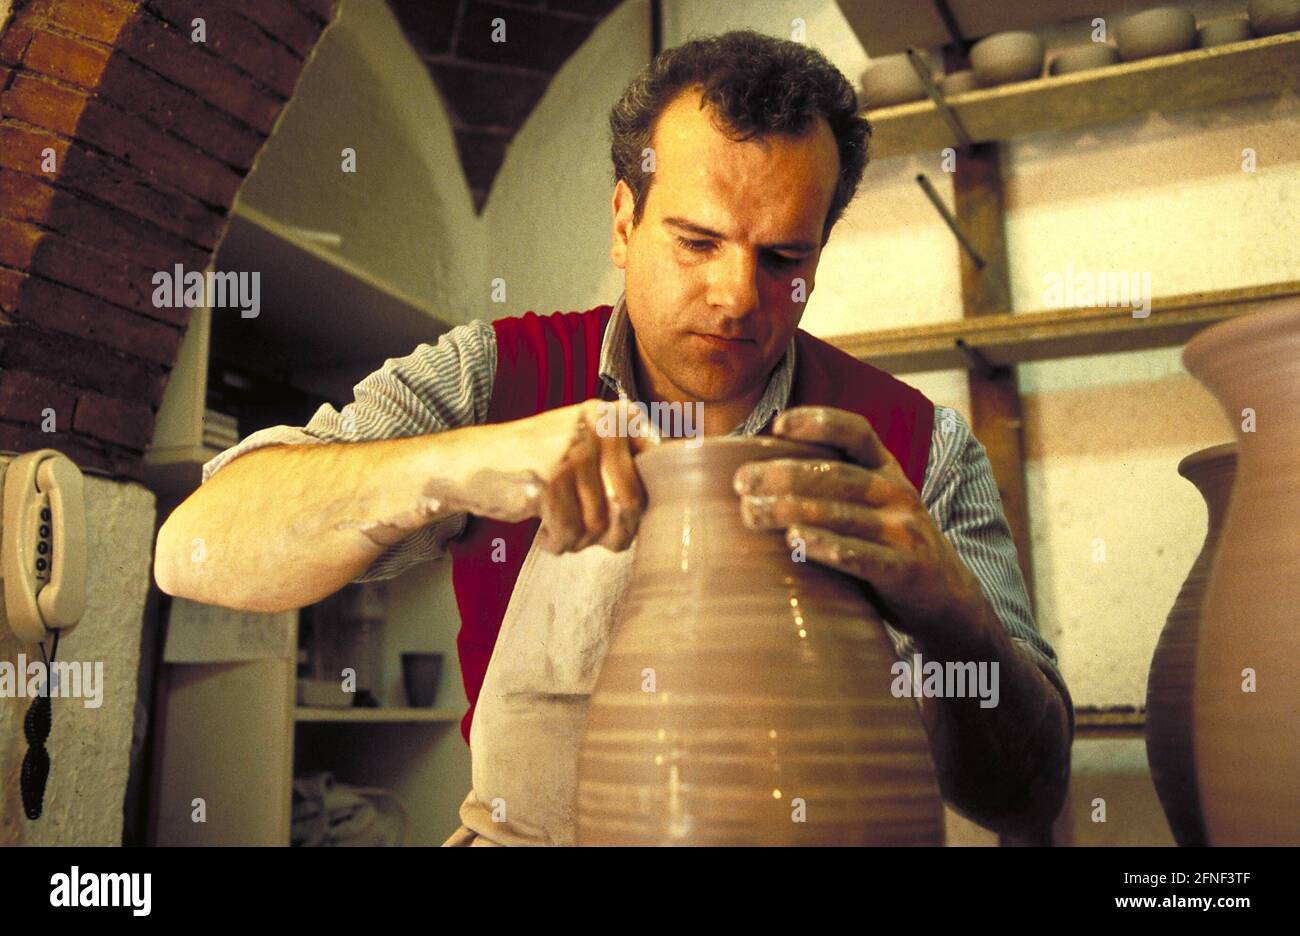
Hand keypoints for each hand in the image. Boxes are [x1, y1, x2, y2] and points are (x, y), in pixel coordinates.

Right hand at [448, 398, 652, 553]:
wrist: (468, 463)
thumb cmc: (532, 464)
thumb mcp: (581, 448)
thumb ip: (621, 465)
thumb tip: (667, 510)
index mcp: (610, 415)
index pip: (656, 464)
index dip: (646, 499)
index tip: (624, 513)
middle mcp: (596, 426)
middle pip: (632, 500)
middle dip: (616, 532)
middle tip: (598, 539)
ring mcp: (571, 451)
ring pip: (599, 522)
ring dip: (582, 540)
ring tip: (562, 530)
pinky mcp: (548, 478)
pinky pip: (571, 531)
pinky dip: (559, 542)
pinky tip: (546, 533)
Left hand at [731, 405, 986, 646]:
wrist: (948, 596)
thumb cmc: (889, 546)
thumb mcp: (874, 504)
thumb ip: (834, 486)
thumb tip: (759, 475)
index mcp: (887, 469)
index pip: (856, 432)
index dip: (818, 422)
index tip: (776, 425)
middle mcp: (897, 493)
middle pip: (836, 474)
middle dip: (784, 475)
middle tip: (742, 482)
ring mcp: (904, 531)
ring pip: (841, 514)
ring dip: (791, 511)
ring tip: (750, 513)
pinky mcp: (905, 569)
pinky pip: (861, 556)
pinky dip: (826, 546)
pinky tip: (795, 542)